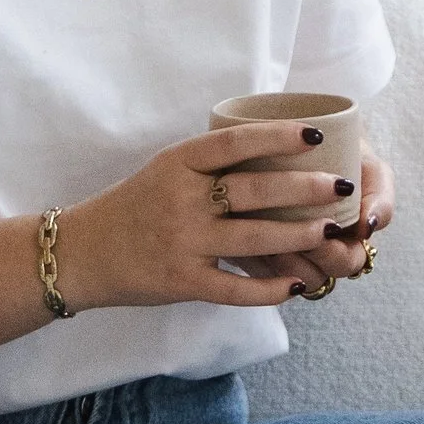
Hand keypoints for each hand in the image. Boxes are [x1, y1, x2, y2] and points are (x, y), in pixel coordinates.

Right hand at [61, 124, 379, 311]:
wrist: (83, 252)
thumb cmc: (136, 206)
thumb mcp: (167, 170)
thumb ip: (211, 163)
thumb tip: (274, 147)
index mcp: (179, 164)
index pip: (235, 144)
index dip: (278, 136)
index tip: (317, 133)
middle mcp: (182, 200)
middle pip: (253, 191)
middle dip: (305, 188)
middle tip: (341, 186)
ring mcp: (183, 242)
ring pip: (253, 239)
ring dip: (298, 235)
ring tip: (331, 230)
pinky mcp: (182, 281)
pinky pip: (234, 288)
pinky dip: (269, 289)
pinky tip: (296, 286)